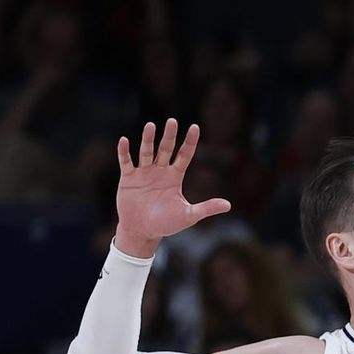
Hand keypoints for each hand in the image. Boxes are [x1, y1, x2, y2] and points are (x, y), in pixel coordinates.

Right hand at [114, 119, 230, 258]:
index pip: (184, 155)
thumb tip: (228, 205)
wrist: (143, 232)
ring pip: (146, 152)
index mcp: (175, 177)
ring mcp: (143, 173)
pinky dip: (124, 152)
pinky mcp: (128, 178)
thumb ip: (206, 208)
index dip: (190, 142)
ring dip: (148, 139)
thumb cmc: (167, 224)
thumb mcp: (189, 215)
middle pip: (165, 149)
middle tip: (172, 121)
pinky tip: (124, 140)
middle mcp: (160, 171)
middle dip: (169, 136)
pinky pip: (126, 162)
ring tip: (151, 126)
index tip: (195, 127)